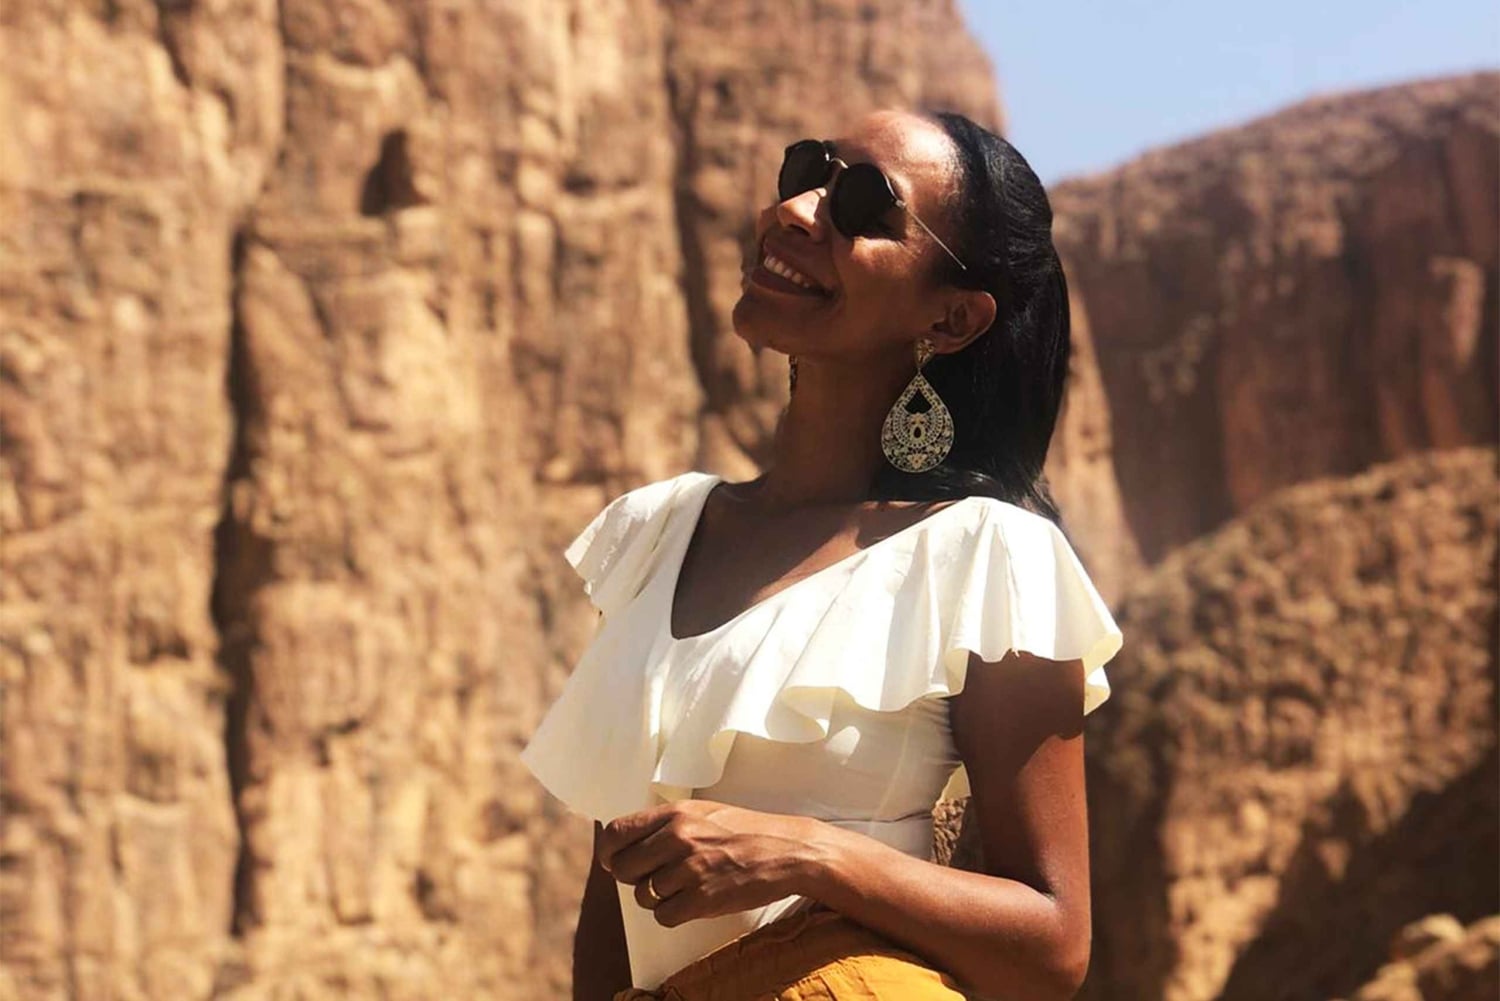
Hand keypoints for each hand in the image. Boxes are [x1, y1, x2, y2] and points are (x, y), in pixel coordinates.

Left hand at [597, 799, 821, 927]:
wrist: (788, 851)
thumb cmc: (746, 831)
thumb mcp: (704, 811)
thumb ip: (666, 823)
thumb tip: (626, 842)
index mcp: (676, 813)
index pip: (616, 833)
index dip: (608, 852)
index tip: (613, 861)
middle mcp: (678, 838)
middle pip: (623, 868)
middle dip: (632, 878)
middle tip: (653, 877)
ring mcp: (690, 869)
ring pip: (643, 895)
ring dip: (656, 897)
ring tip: (681, 887)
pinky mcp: (702, 898)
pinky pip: (663, 916)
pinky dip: (673, 914)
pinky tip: (691, 901)